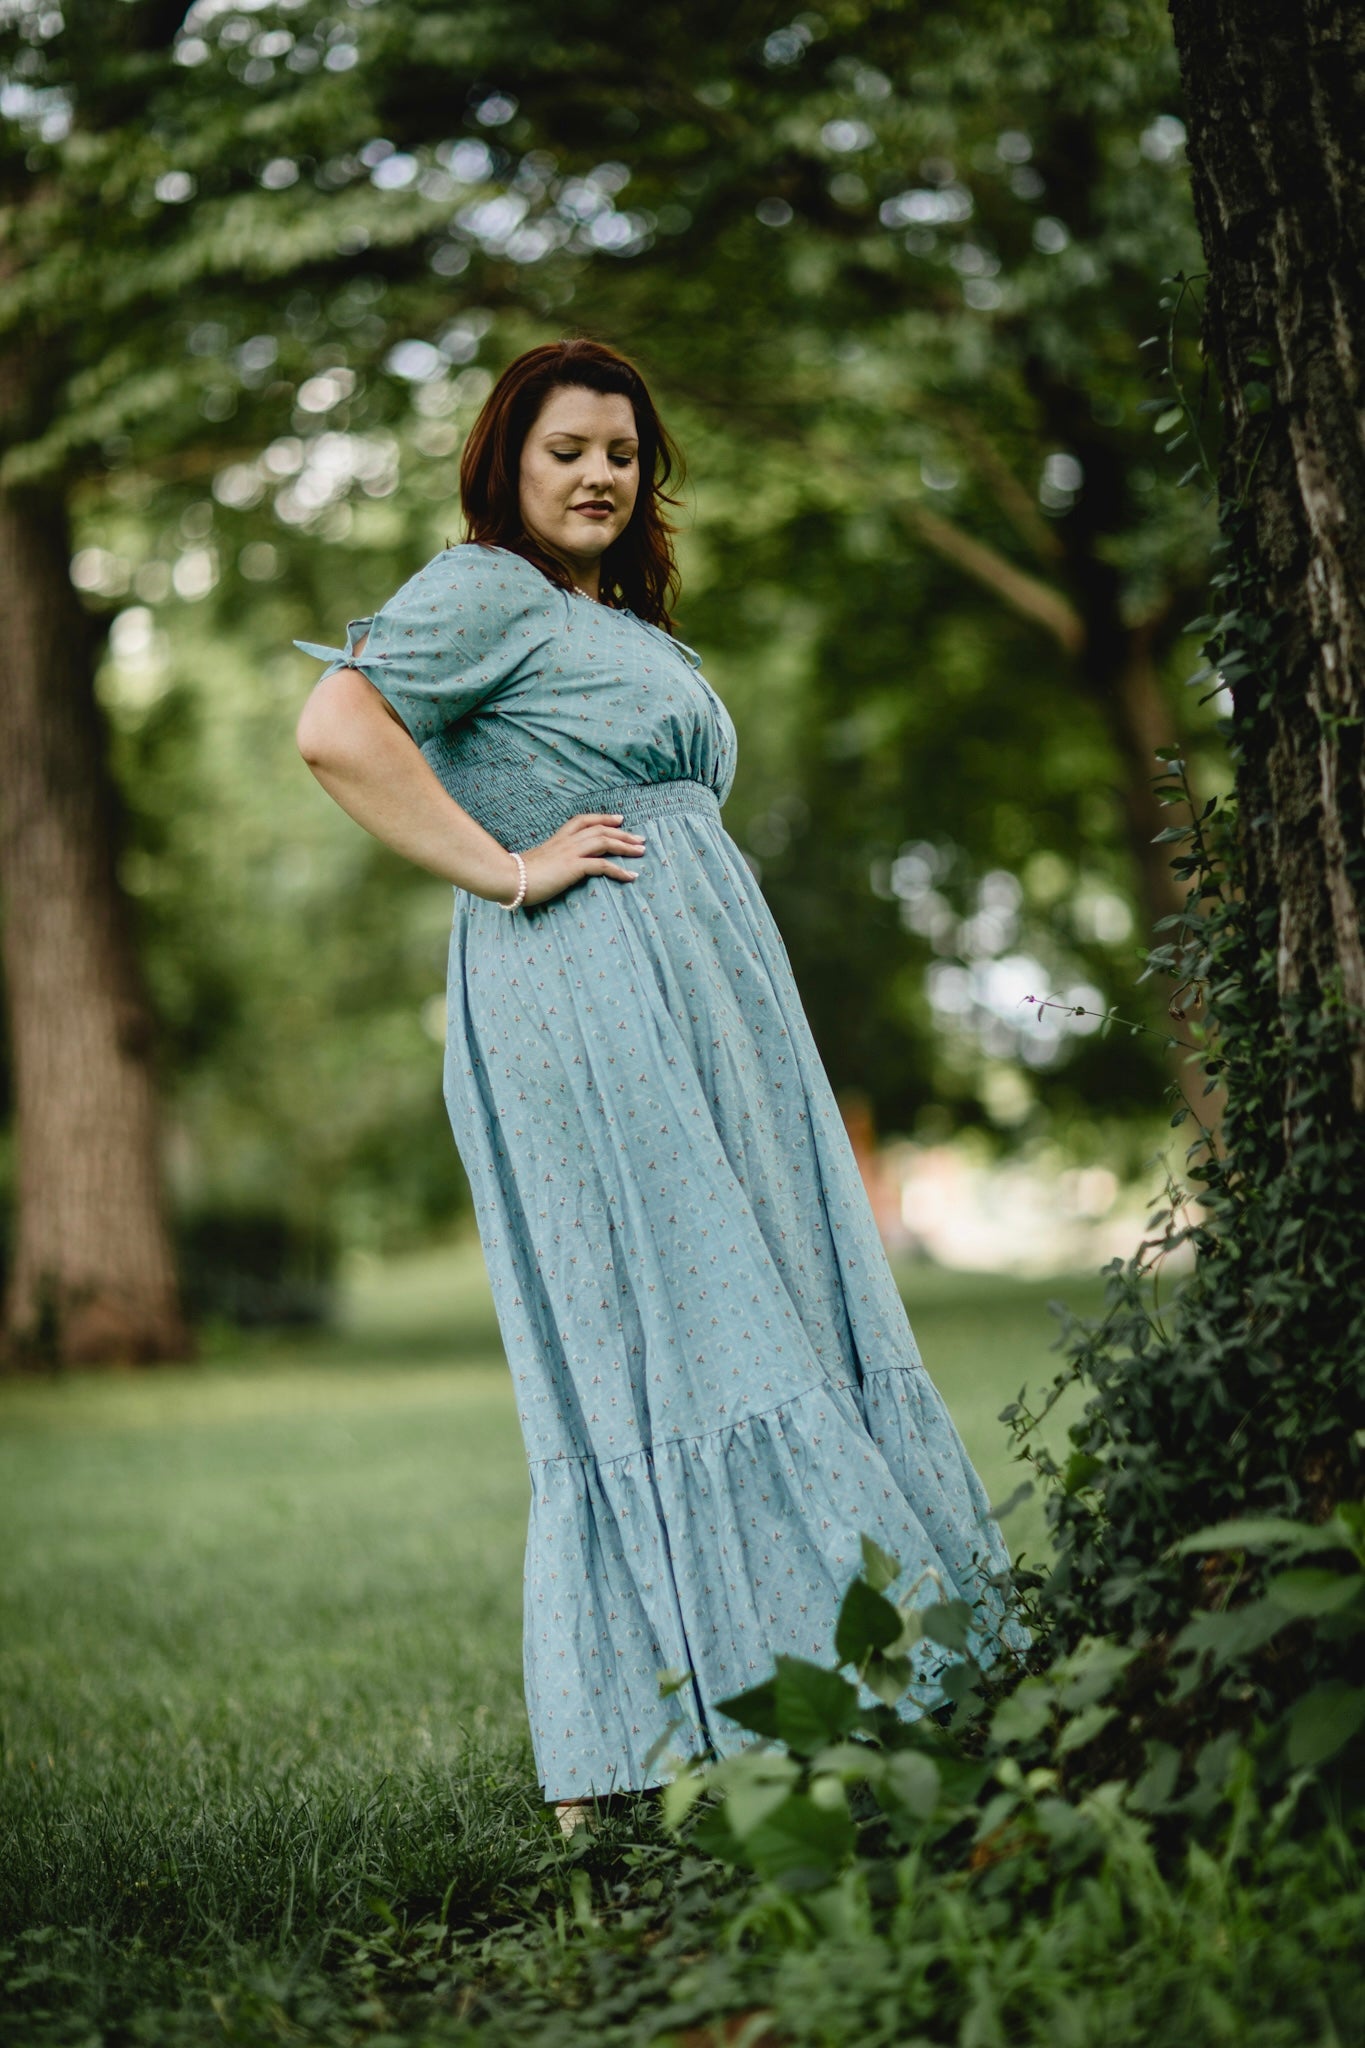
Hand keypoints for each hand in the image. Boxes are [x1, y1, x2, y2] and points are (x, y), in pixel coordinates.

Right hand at [513, 812, 646, 907]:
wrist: (509, 878)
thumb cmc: (519, 874)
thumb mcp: (538, 862)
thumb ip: (549, 861)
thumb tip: (554, 868)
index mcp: (558, 838)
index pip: (584, 821)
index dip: (603, 818)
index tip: (619, 819)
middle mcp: (566, 841)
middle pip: (601, 830)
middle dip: (623, 833)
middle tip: (640, 839)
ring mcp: (571, 853)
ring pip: (605, 842)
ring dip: (626, 846)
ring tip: (641, 851)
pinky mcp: (573, 867)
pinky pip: (602, 865)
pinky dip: (620, 870)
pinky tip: (631, 876)